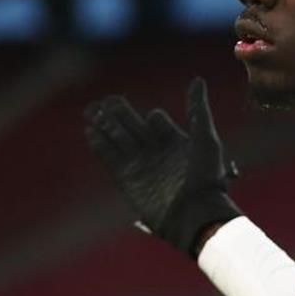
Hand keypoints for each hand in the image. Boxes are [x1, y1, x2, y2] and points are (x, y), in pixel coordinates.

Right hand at [83, 77, 241, 257]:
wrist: (195, 215)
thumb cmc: (206, 178)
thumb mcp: (205, 139)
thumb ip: (197, 110)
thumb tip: (197, 80)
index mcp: (176, 141)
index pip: (157, 120)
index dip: (154, 120)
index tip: (154, 122)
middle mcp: (156, 151)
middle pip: (133, 126)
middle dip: (119, 113)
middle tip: (108, 100)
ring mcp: (140, 165)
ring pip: (118, 138)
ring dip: (105, 124)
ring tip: (91, 109)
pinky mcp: (127, 180)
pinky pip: (110, 158)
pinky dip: (99, 144)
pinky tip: (89, 130)